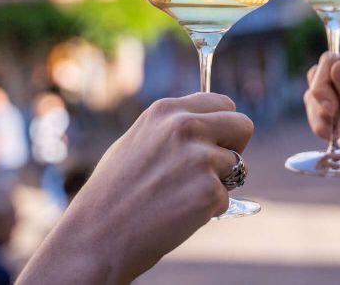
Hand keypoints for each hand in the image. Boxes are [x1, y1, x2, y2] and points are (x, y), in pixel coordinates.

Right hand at [18, 93, 252, 284]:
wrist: (96, 236)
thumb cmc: (114, 192)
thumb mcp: (139, 140)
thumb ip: (174, 128)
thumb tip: (209, 123)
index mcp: (167, 110)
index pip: (223, 103)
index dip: (222, 126)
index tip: (214, 142)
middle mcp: (186, 127)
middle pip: (243, 125)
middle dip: (235, 146)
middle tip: (213, 168)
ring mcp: (200, 158)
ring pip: (237, 165)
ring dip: (218, 182)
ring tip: (180, 195)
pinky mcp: (209, 192)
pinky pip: (226, 197)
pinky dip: (210, 209)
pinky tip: (178, 214)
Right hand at [304, 54, 339, 198]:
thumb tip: (335, 66)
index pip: (332, 62)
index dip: (322, 83)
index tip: (329, 110)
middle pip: (323, 82)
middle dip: (319, 106)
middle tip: (334, 128)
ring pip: (323, 104)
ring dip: (323, 123)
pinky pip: (331, 123)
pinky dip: (332, 135)